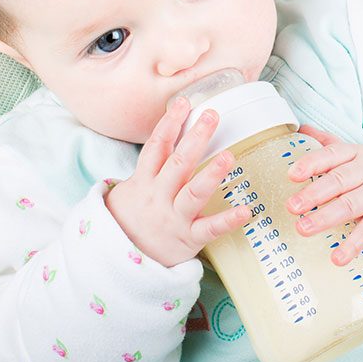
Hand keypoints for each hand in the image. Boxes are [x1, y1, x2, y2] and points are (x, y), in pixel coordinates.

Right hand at [105, 96, 249, 267]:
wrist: (116, 259)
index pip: (157, 146)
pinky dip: (228, 220)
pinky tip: (246, 210)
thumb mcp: (132, 188)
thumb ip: (152, 165)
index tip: (184, 102)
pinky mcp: (187, 238)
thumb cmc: (132, 216)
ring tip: (228, 156)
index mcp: (144, 180)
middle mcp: (158, 196)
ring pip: (192, 193)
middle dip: (195, 138)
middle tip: (212, 116)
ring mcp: (173, 217)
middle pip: (177, 163)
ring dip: (211, 174)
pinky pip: (209, 228)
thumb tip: (169, 131)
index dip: (170, 123)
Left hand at [287, 124, 362, 266]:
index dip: (312, 163)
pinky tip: (337, 257)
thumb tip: (301, 127)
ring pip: (350, 205)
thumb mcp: (355, 156)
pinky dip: (352, 245)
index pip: (333, 154)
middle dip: (314, 194)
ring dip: (325, 218)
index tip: (292, 175)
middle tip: (291, 206)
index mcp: (358, 154)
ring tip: (303, 228)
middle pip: (339, 180)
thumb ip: (329, 144)